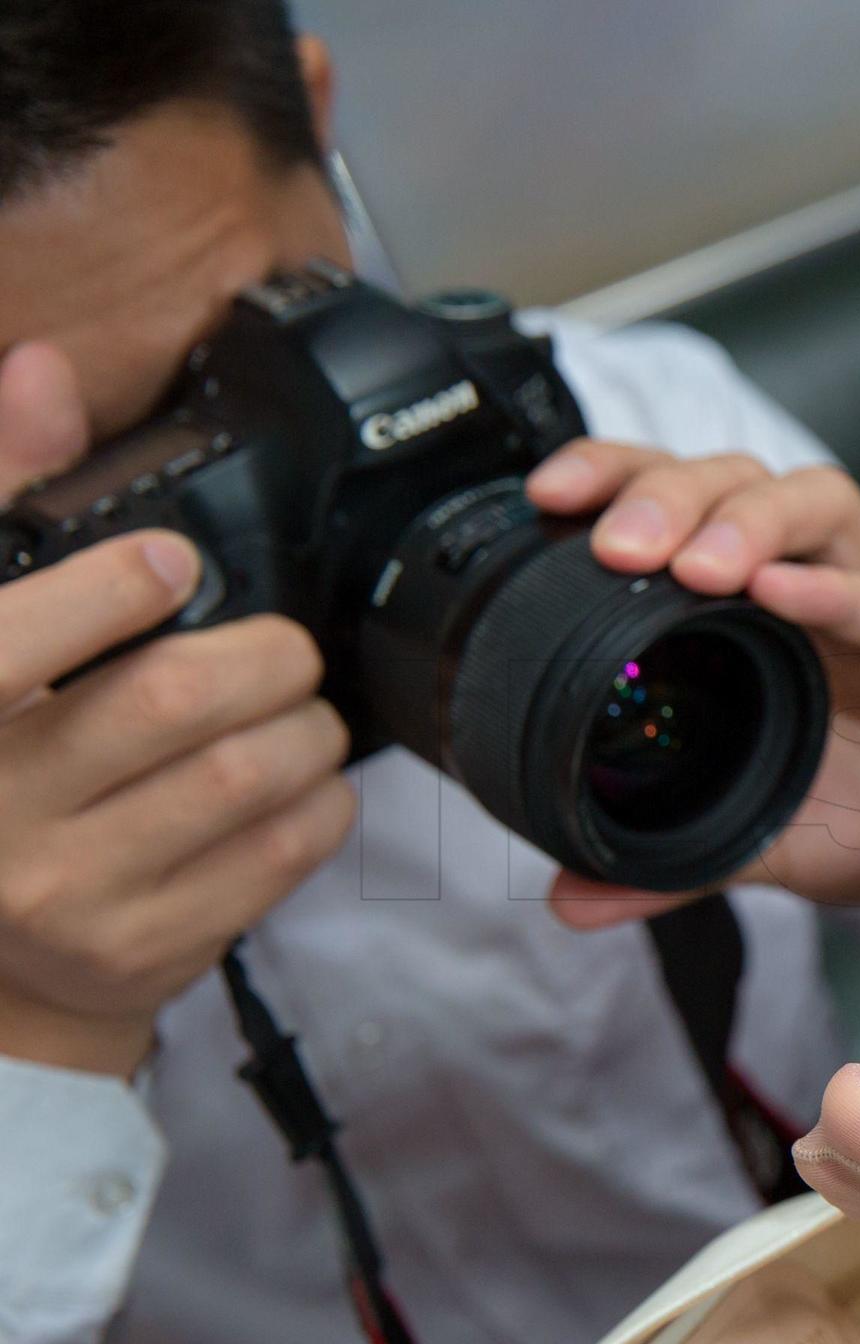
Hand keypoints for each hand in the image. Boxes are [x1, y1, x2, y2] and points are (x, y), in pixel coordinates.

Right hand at [0, 343, 355, 1077]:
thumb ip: (2, 492)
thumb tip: (41, 369)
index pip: (6, 641)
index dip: (107, 589)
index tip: (173, 561)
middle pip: (168, 701)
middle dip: (263, 657)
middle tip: (285, 651)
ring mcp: (66, 892)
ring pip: (240, 780)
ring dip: (306, 730)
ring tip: (302, 712)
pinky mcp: (142, 948)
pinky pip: (276, 856)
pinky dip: (319, 805)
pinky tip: (304, 783)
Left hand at [525, 442, 859, 927]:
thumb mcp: (760, 840)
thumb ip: (666, 860)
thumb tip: (566, 900)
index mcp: (757, 606)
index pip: (680, 502)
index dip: (614, 479)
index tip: (546, 499)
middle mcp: (816, 577)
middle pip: (737, 480)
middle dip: (668, 493)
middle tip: (614, 544)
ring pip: (814, 503)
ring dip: (746, 520)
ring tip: (693, 562)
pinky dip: (834, 590)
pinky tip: (785, 592)